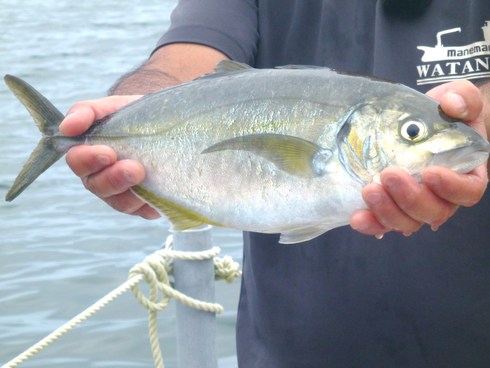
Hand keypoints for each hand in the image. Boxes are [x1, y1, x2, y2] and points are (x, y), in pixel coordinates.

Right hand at [60, 96, 160, 218]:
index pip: (78, 161)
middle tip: (133, 168)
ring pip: (121, 203)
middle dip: (113, 179)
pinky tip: (157, 197)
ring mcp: (126, 194)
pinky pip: (145, 211)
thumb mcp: (114, 106)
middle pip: (98, 186)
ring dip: (131, 194)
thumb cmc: (137, 116)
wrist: (173, 124)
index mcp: (90, 155)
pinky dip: (150, 205)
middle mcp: (104, 178)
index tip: (108, 153)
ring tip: (145, 177)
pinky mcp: (148, 204)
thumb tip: (67, 126)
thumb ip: (87, 112)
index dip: (88, 160)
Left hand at [350, 80, 488, 236]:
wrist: (419, 123)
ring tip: (368, 191)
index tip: (431, 173)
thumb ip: (463, 97)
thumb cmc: (443, 113)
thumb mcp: (457, 98)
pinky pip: (383, 223)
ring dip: (387, 212)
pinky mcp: (392, 207)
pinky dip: (372, 224)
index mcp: (466, 174)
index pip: (468, 191)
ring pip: (408, 222)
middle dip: (410, 198)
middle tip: (389, 175)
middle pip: (434, 211)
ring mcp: (416, 205)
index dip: (452, 187)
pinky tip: (358, 217)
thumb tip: (451, 104)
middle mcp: (442, 197)